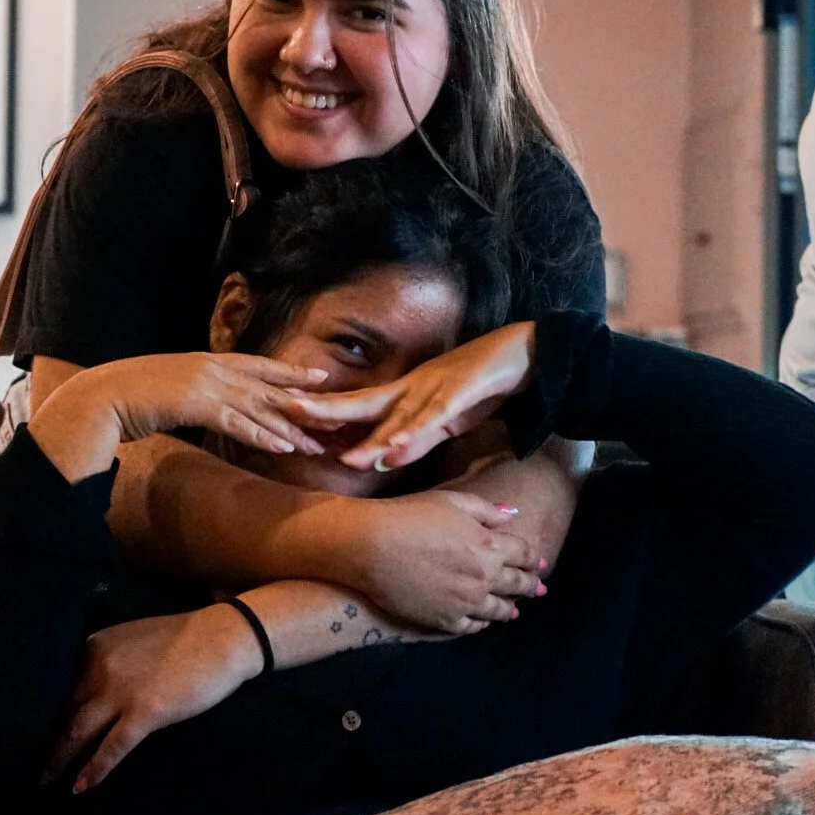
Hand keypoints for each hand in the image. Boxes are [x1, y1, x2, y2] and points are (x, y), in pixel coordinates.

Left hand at [43, 605, 260, 792]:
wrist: (223, 637)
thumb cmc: (184, 638)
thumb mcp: (133, 639)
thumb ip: (108, 661)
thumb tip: (90, 693)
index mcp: (95, 647)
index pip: (62, 686)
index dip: (48, 713)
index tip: (35, 732)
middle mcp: (99, 667)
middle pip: (65, 712)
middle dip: (48, 741)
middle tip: (36, 764)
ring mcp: (121, 691)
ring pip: (78, 732)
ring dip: (61, 760)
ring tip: (48, 780)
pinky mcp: (145, 712)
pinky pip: (111, 748)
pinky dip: (93, 770)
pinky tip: (80, 787)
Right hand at [108, 352, 329, 454]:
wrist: (99, 398)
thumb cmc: (129, 397)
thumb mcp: (170, 389)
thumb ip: (194, 392)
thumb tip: (207, 404)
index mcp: (206, 361)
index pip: (257, 365)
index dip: (289, 372)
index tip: (317, 378)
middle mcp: (211, 368)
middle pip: (266, 386)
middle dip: (301, 403)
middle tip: (333, 416)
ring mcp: (204, 384)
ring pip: (257, 407)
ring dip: (287, 428)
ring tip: (314, 445)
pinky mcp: (194, 404)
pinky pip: (235, 422)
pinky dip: (260, 435)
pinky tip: (281, 447)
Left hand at [290, 323, 535, 471]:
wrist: (527, 354)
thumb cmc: (481, 386)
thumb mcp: (445, 420)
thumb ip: (416, 439)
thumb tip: (383, 460)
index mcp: (406, 393)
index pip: (358, 405)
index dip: (324, 412)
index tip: (287, 416)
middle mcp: (413, 388)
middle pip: (363, 403)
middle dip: (326, 411)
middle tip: (287, 413)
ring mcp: (436, 387)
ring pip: (397, 416)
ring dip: (370, 438)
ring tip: (343, 458)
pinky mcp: (462, 391)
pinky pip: (435, 416)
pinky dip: (415, 432)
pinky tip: (398, 447)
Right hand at [348, 488, 545, 632]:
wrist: (371, 546)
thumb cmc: (409, 515)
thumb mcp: (451, 501)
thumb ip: (486, 511)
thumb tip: (513, 514)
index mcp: (488, 544)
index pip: (523, 554)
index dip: (533, 559)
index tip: (539, 563)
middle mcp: (483, 577)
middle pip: (516, 584)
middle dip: (530, 585)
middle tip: (540, 589)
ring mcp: (465, 602)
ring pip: (498, 610)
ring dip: (510, 609)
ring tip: (515, 611)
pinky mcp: (444, 621)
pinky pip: (472, 627)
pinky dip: (481, 624)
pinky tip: (483, 622)